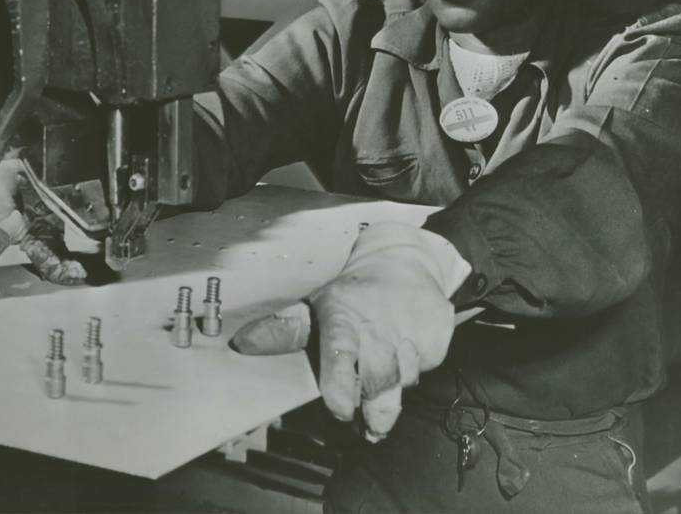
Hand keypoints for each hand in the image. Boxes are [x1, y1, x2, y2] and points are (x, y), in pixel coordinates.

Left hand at [231, 223, 470, 440]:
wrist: (407, 260)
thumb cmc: (353, 293)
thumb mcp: (317, 305)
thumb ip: (286, 329)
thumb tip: (242, 344)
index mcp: (343, 317)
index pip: (340, 355)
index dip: (340, 388)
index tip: (340, 410)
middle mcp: (379, 324)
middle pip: (379, 384)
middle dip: (373, 410)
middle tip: (364, 421)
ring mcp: (412, 330)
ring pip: (405, 383)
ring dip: (393, 390)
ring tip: (382, 374)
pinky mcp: (439, 336)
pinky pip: (426, 370)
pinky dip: (414, 370)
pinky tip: (405, 351)